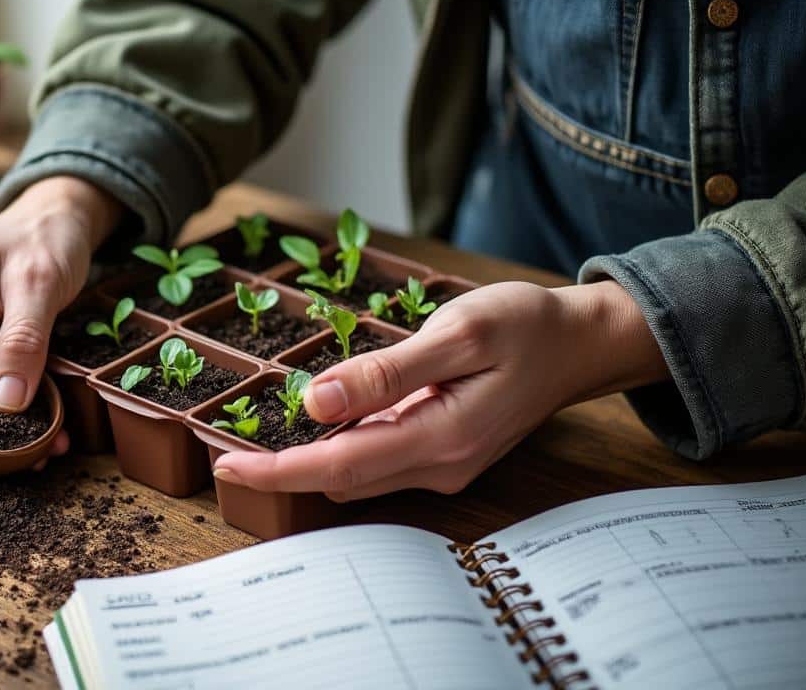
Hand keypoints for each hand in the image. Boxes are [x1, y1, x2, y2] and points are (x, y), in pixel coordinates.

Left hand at [211, 280, 668, 499]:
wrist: (581, 343)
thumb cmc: (525, 326)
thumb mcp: (458, 333)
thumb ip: (387, 372)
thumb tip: (317, 401)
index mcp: (440, 438)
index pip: (337, 466)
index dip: (277, 470)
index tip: (225, 465)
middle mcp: (438, 465)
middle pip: (339, 480)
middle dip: (280, 471)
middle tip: (224, 450)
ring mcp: (441, 466)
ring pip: (355, 475)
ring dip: (307, 462)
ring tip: (254, 440)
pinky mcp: (441, 454)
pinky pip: (376, 461)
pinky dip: (337, 449)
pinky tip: (317, 424)